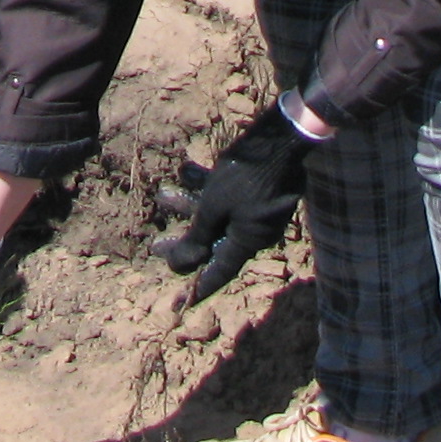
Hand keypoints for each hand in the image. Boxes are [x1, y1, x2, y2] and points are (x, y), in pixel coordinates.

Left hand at [151, 97, 315, 303]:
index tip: (186, 302)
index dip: (201, 285)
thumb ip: (198, 238)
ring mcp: (259, 210)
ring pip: (218, 214)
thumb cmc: (247, 177)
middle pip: (214, 242)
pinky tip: (186, 171)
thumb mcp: (214, 208)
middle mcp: (255, 231)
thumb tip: (181, 267)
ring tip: (163, 194)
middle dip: (184, 240)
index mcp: (248, 242)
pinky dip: (207, 186)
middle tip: (156, 245)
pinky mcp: (260, 189)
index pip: (221, 272)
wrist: (284, 139)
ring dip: (190, 204)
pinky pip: (227, 195)